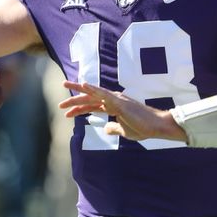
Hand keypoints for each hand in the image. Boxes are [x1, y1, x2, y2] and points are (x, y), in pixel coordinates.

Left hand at [59, 81, 186, 142]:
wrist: (156, 126)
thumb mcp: (124, 131)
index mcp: (113, 106)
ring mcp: (116, 99)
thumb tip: (105, 129)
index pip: (92, 105)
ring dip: (78, 90)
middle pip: (89, 97)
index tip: (67, 114)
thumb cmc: (143, 128)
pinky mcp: (119, 101)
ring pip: (93, 93)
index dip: (79, 109)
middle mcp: (113, 100)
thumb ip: (114, 128)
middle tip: (60, 103)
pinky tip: (83, 85)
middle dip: (74, 99)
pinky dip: (93, 88)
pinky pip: (103, 93)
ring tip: (65, 85)